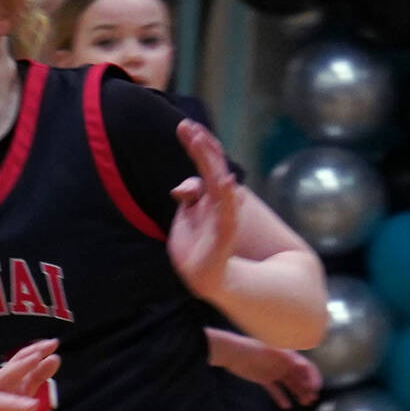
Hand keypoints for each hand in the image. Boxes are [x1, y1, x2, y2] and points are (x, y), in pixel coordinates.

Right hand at [0, 339, 59, 410]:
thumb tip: (56, 357)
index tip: (53, 342)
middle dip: (20, 366)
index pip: (16, 361)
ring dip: (14, 402)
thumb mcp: (13, 393)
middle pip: (3, 374)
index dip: (34, 351)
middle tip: (39, 357)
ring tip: (35, 405)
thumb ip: (35, 377)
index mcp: (0, 379)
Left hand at [169, 120, 238, 303]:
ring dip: (210, 162)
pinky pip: (227, 215)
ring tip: (200, 141)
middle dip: (201, 148)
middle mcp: (221, 204)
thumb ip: (190, 200)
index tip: (184, 126)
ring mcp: (225, 218)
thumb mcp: (189, 223)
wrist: (224, 284)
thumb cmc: (205, 253)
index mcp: (211, 200)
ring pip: (219, 185)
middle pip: (213, 170)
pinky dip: (226, 199)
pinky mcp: (225, 237)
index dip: (198, 148)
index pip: (207, 168)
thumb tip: (182, 186)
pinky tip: (226, 182)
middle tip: (187, 125)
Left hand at [222, 337, 321, 407]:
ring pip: (290, 385)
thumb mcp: (273, 351)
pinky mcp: (264, 379)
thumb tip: (303, 365)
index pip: (306, 368)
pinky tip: (286, 406)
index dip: (313, 377)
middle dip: (308, 388)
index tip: (315, 388)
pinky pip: (275, 390)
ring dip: (298, 393)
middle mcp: (284, 365)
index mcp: (289, 356)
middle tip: (312, 399)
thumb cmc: (254, 348)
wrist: (235, 353)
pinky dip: (281, 398)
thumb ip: (289, 358)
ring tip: (304, 403)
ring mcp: (274, 372)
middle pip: (300, 378)